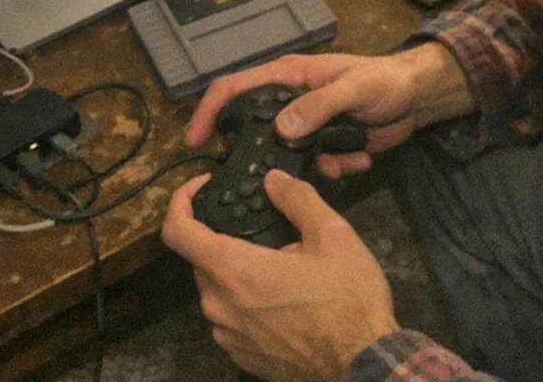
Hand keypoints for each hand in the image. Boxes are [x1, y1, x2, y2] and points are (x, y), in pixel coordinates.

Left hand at [163, 170, 398, 381]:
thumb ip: (297, 200)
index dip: (181, 202)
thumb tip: (274, 180)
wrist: (364, 365)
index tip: (202, 189)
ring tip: (286, 271)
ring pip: (218, 291)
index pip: (177, 231)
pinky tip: (286, 303)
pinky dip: (248, 303)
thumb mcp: (333, 236)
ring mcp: (228, 336)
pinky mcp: (242, 357)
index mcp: (233, 270)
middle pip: (201, 260)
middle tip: (270, 234)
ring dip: (241, 274)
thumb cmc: (348, 300)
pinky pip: (232, 319)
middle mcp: (219, 305)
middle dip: (227, 239)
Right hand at [186, 48, 467, 178]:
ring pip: (286, 154)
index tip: (195, 140)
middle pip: (255, 128)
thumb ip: (318, 106)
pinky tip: (357, 159)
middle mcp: (292, 101)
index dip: (211, 110)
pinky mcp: (325, 146)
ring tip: (337, 159)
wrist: (418, 98)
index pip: (237, 87)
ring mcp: (307, 125)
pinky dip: (335, 167)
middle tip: (261, 178)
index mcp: (290, 76)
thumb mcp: (353, 88)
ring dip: (308, 165)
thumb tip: (280, 129)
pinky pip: (315, 165)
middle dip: (260, 153)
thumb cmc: (384, 81)